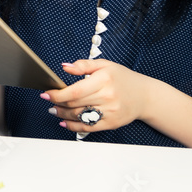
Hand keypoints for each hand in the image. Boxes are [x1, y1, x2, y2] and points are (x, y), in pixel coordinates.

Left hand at [39, 59, 155, 133]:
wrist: (145, 96)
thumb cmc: (123, 79)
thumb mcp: (105, 65)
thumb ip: (83, 65)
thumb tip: (65, 67)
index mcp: (104, 80)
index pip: (75, 91)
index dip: (57, 94)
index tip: (46, 93)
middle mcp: (107, 97)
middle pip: (75, 104)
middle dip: (57, 103)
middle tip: (48, 100)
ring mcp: (110, 112)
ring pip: (79, 116)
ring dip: (62, 114)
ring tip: (54, 109)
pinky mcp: (111, 124)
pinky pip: (88, 127)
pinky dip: (73, 126)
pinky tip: (64, 121)